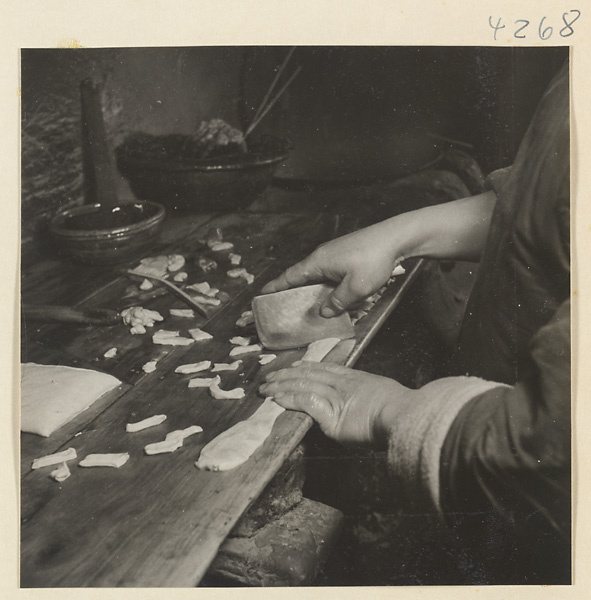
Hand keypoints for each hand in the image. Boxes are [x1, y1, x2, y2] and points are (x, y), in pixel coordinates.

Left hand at [259, 361, 415, 446]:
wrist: (404, 416)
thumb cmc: (400, 411)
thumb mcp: (383, 398)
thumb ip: (367, 400)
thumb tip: (362, 406)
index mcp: (355, 379)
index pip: (325, 369)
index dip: (306, 367)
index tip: (293, 366)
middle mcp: (343, 383)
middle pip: (309, 374)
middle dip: (287, 375)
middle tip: (270, 376)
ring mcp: (336, 396)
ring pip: (302, 385)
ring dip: (281, 386)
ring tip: (265, 388)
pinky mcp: (330, 412)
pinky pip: (304, 401)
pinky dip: (289, 399)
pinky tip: (277, 399)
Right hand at [262, 222, 402, 316]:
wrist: (395, 238)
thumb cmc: (374, 260)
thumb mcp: (355, 289)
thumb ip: (337, 302)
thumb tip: (323, 313)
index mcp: (317, 262)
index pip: (289, 277)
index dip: (275, 287)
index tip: (262, 295)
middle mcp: (321, 256)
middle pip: (300, 276)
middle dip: (292, 291)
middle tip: (284, 306)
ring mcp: (333, 254)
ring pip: (316, 275)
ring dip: (312, 289)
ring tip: (309, 305)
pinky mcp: (345, 254)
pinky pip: (328, 272)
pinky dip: (326, 284)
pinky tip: (333, 294)